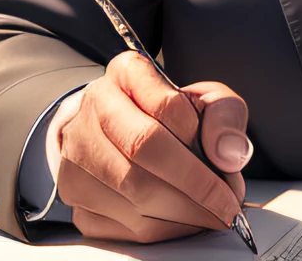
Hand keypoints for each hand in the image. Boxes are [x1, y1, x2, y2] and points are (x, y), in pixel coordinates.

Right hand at [53, 52, 252, 241]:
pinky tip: (183, 222)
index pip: (166, 104)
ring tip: (211, 214)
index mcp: (127, 73)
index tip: (227, 168)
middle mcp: (94, 107)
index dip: (200, 140)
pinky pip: (120, 219)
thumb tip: (227, 154)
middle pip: (143, 147)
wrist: (122, 133)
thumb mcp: (207, 101)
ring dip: (183, 211)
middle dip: (195, 184)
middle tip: (226, 204)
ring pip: (132, 189)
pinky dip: (162, 228)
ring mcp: (77, 150)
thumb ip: (225, 117)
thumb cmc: (171, 117)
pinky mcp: (74, 192)